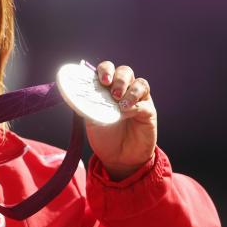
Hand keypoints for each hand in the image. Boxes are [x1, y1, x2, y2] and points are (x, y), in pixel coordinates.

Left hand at [85, 61, 157, 180]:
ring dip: (129, 90)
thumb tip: (78, 94)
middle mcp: (124, 90)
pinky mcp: (148, 111)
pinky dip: (135, 105)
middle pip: (125, 71)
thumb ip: (88, 105)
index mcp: (107, 88)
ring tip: (120, 103)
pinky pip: (145, 102)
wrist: (118, 157)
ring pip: (140, 83)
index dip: (105, 70)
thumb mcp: (91, 119)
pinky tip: (126, 112)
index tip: (101, 80)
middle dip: (118, 78)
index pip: (107, 69)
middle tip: (111, 91)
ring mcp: (138, 99)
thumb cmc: (104, 135)